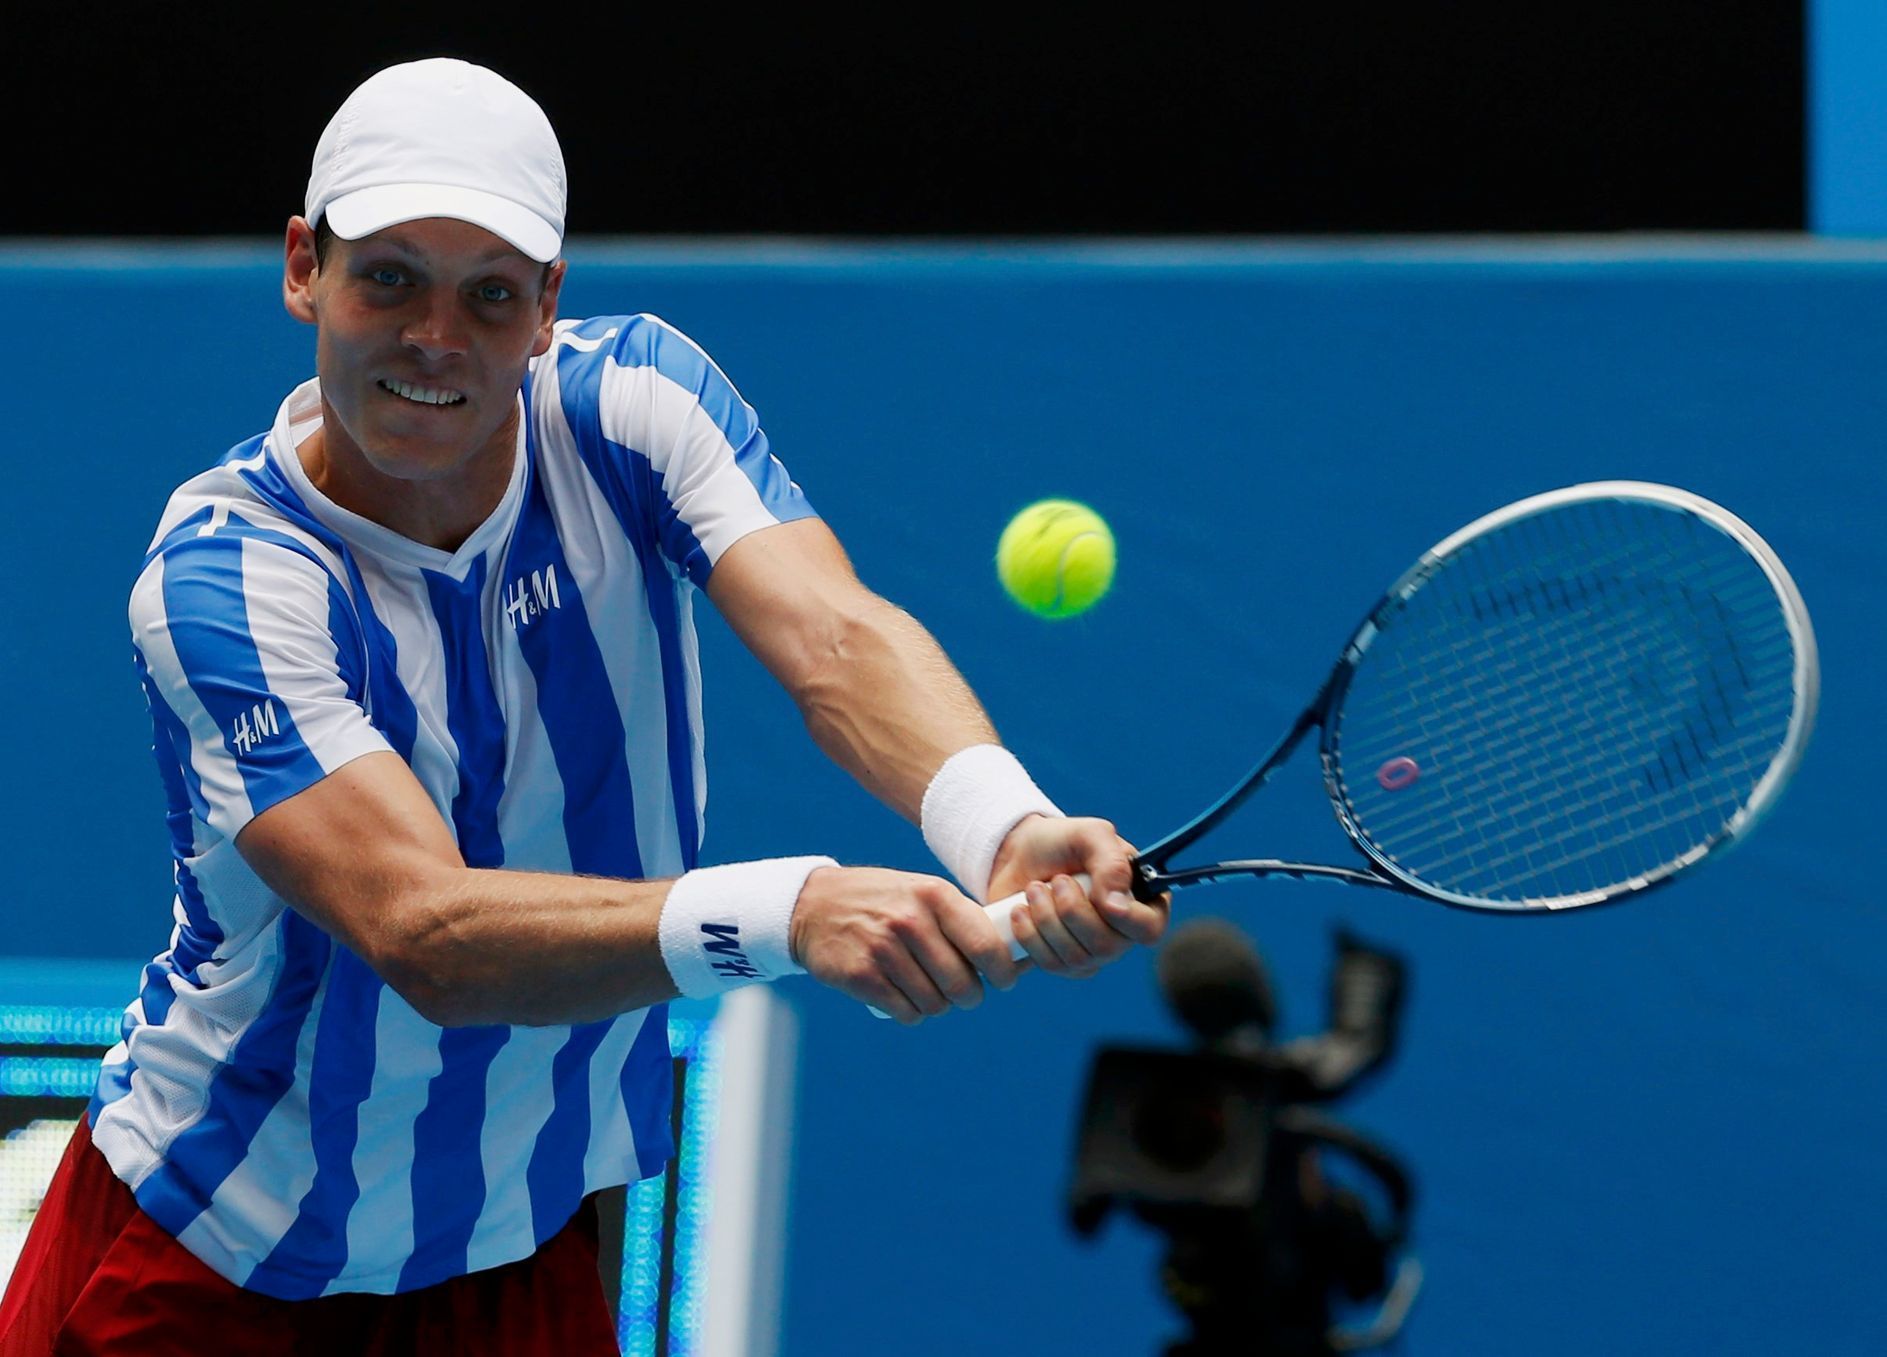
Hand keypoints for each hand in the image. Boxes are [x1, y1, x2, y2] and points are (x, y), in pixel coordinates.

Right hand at [789, 866, 1024, 1024]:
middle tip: (962, 991)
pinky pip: (905, 1013)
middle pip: (962, 984)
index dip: (1003, 971)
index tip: (1003, 980)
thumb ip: (963, 921)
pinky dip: (909, 1011)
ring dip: (936, 1004)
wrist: (814, 905)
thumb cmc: (883, 902)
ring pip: (935, 1004)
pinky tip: (901, 995)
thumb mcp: (922, 892)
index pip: (985, 945)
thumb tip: (1018, 959)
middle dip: (968, 995)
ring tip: (925, 988)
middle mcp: (910, 920)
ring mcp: (883, 949)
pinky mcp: (861, 976)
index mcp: (934, 895)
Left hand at [986, 814, 1169, 977]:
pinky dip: (1030, 935)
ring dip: (1046, 918)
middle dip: (1071, 911)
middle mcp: (1122, 933)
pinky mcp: (1063, 963)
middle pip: (1106, 947)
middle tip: (1056, 880)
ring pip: (1076, 958)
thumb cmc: (1061, 842)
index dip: (1128, 920)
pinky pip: (1050, 964)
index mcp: (1140, 900)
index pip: (1149, 928)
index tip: (1103, 902)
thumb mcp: (1091, 835)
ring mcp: (1092, 953)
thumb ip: (1112, 864)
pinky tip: (1020, 910)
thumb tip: (1116, 905)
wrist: (1017, 854)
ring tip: (1033, 889)